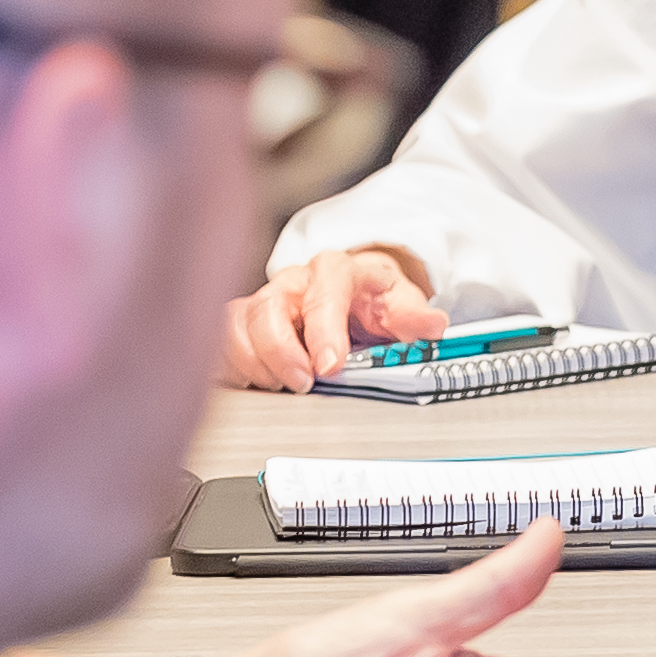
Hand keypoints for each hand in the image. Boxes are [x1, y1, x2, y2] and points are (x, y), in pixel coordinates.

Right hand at [221, 246, 445, 389]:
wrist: (348, 288)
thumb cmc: (370, 297)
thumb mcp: (399, 303)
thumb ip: (414, 317)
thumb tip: (434, 325)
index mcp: (335, 271)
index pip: (325, 291)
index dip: (324, 329)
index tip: (330, 365)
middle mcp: (293, 282)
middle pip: (269, 309)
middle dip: (282, 352)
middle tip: (304, 383)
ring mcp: (264, 301)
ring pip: (239, 326)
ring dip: (255, 362)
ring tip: (282, 384)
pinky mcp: (242, 322)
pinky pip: (221, 341)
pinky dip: (232, 366)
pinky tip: (254, 381)